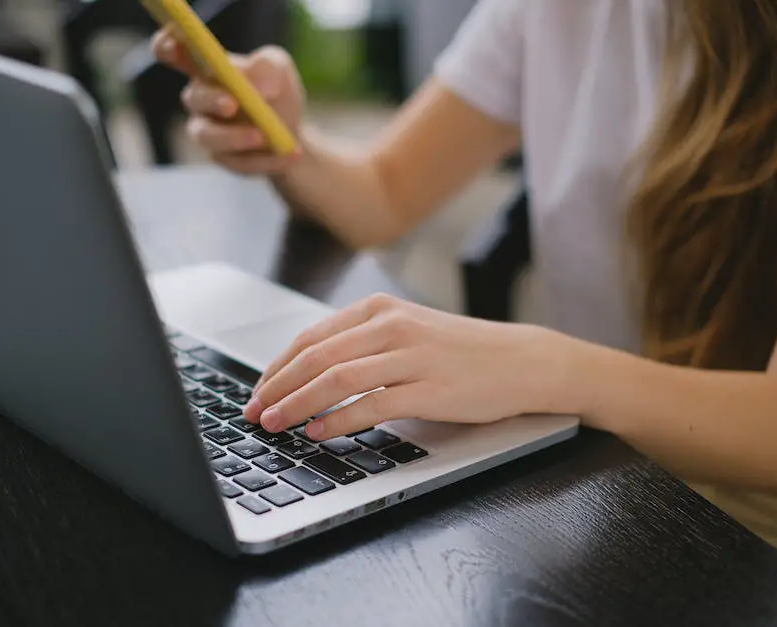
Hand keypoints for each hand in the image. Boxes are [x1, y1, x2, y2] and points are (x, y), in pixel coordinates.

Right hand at [151, 29, 304, 175]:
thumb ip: (268, 66)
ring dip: (235, 137)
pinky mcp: (223, 158)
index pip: (172, 51)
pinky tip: (291, 153)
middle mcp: (199, 98)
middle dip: (212, 100)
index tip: (173, 46)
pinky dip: (266, 159)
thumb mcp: (280, 70)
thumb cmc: (276, 91)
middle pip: (193, 97)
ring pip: (207, 136)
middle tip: (232, 105)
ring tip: (264, 136)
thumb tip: (259, 86)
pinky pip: (237, 162)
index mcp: (205, 67)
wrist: (292, 132)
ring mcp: (207, 130)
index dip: (166, 46)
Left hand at [243, 294, 571, 439]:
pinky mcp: (429, 389)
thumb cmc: (460, 351)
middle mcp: (391, 326)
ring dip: (298, 405)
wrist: (521, 360)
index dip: (277, 367)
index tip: (257, 391)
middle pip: (316, 357)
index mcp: (380, 309)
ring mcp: (411, 356)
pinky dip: (339, 421)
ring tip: (276, 424)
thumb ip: (362, 344)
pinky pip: (371, 405)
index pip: (311, 337)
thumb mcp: (407, 331)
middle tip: (254, 412)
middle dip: (277, 388)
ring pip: (336, 379)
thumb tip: (308, 374)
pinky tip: (319, 433)